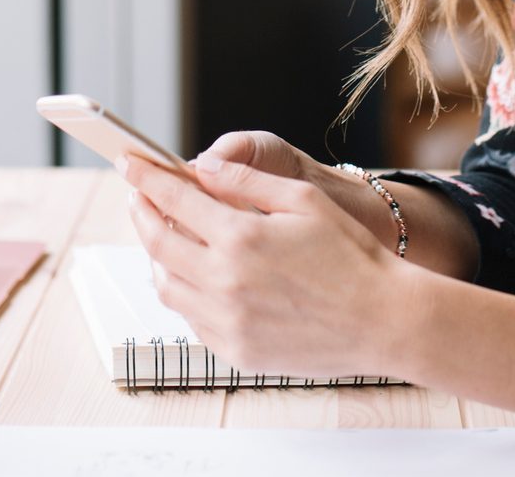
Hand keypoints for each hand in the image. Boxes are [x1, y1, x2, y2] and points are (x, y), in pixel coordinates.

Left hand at [120, 151, 408, 380]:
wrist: (383, 321)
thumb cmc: (352, 255)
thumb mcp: (304, 199)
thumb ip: (247, 180)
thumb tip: (204, 167)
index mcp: (242, 238)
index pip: (174, 200)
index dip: (147, 177)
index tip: (130, 164)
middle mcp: (226, 282)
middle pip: (157, 242)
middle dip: (142, 212)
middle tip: (139, 195)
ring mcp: (228, 322)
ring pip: (166, 285)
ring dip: (157, 256)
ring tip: (164, 235)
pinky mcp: (236, 351)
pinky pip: (191, 318)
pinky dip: (183, 292)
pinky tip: (196, 276)